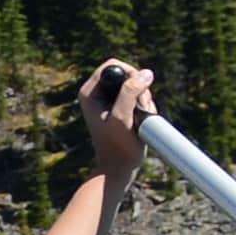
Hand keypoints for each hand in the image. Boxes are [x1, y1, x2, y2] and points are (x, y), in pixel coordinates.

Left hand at [65, 59, 156, 184]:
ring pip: (136, 87)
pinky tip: (142, 123)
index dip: (130, 73)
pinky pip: (139, 98)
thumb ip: (130, 92)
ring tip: (140, 120)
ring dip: (144, 100)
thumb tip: (146, 72)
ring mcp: (109, 101)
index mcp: (89, 92)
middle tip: (140, 109)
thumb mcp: (123, 117)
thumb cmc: (117, 146)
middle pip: (127, 74)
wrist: (119, 168)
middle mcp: (97, 94)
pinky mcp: (121, 109)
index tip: (140, 90)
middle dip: (140, 89)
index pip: (113, 66)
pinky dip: (145, 107)